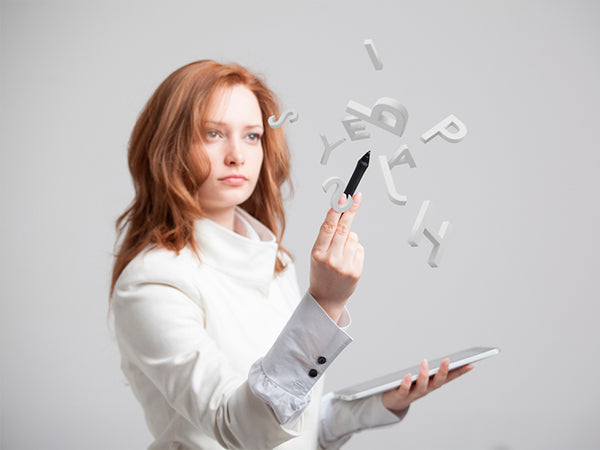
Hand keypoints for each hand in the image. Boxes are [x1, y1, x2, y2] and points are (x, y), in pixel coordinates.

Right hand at [309, 193, 363, 321]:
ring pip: (353, 238)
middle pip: (344, 228)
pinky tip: (348, 260)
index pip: (328, 227)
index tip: (343, 197)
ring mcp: (345, 266)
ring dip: (350, 239)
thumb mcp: (316, 254)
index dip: (336, 210)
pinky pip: (360, 249)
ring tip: (341, 253)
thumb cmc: (320, 272)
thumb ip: (327, 237)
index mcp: (317, 253)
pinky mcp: (356, 271)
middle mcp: (331, 259)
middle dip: (350, 210)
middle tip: (356, 196)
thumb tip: (342, 214)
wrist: (326, 298)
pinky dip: (355, 250)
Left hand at [382, 359, 473, 414]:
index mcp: (432, 385)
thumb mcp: (423, 378)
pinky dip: (407, 384)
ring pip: (422, 387)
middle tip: (448, 360)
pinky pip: (404, 390)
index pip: (448, 378)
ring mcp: (414, 394)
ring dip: (424, 375)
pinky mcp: (400, 396)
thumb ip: (433, 370)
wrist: (393, 404)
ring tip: (425, 362)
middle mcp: (425, 390)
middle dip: (443, 372)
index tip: (470, 364)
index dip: (459, 372)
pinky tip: (408, 375)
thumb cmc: (410, 387)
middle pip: (437, 383)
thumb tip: (446, 359)